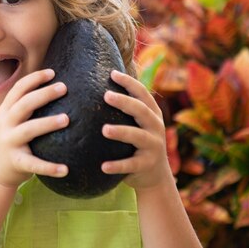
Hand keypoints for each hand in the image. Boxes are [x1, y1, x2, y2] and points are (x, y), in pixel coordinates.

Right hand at [0, 68, 69, 187]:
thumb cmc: (10, 141)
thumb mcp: (10, 121)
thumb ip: (24, 108)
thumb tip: (54, 88)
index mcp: (5, 111)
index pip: (18, 89)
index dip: (34, 79)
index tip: (52, 72)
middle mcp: (5, 124)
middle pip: (24, 104)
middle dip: (44, 94)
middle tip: (63, 88)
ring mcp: (9, 142)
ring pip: (29, 129)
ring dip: (47, 123)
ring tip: (66, 119)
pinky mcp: (15, 162)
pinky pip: (34, 164)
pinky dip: (49, 167)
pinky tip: (65, 169)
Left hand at [101, 70, 171, 190]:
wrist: (155, 175)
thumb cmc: (136, 143)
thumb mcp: (135, 124)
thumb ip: (123, 110)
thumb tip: (93, 88)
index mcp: (151, 113)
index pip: (142, 93)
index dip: (129, 82)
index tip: (112, 73)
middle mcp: (155, 126)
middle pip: (141, 110)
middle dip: (125, 102)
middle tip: (106, 95)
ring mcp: (153, 145)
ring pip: (138, 136)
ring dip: (121, 132)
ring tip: (104, 130)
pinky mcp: (147, 164)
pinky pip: (131, 164)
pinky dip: (118, 165)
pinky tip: (103, 166)